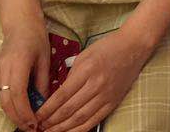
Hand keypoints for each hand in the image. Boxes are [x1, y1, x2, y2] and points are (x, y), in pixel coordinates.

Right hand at [0, 17, 49, 131]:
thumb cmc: (36, 37)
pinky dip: (11, 105)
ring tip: (27, 123)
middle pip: (7, 102)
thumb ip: (43, 82)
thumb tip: (44, 104)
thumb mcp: (44, 59)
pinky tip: (21, 110)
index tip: (35, 123)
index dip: (25, 112)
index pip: (19, 94)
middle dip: (18, 119)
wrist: (20, 23)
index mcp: (18, 63)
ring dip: (13, 114)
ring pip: (2, 100)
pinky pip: (2, 94)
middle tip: (31, 129)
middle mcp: (5, 69)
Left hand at [36, 29, 154, 131]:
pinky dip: (79, 129)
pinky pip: (94, 120)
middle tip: (38, 127)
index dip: (47, 109)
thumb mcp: (84, 55)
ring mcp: (105, 95)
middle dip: (51, 121)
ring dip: (62, 128)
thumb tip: (58, 94)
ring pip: (80, 118)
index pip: (62, 95)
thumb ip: (71, 74)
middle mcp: (96, 85)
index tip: (36, 116)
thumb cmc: (107, 47)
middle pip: (69, 110)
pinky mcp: (113, 102)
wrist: (133, 47)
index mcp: (87, 70)